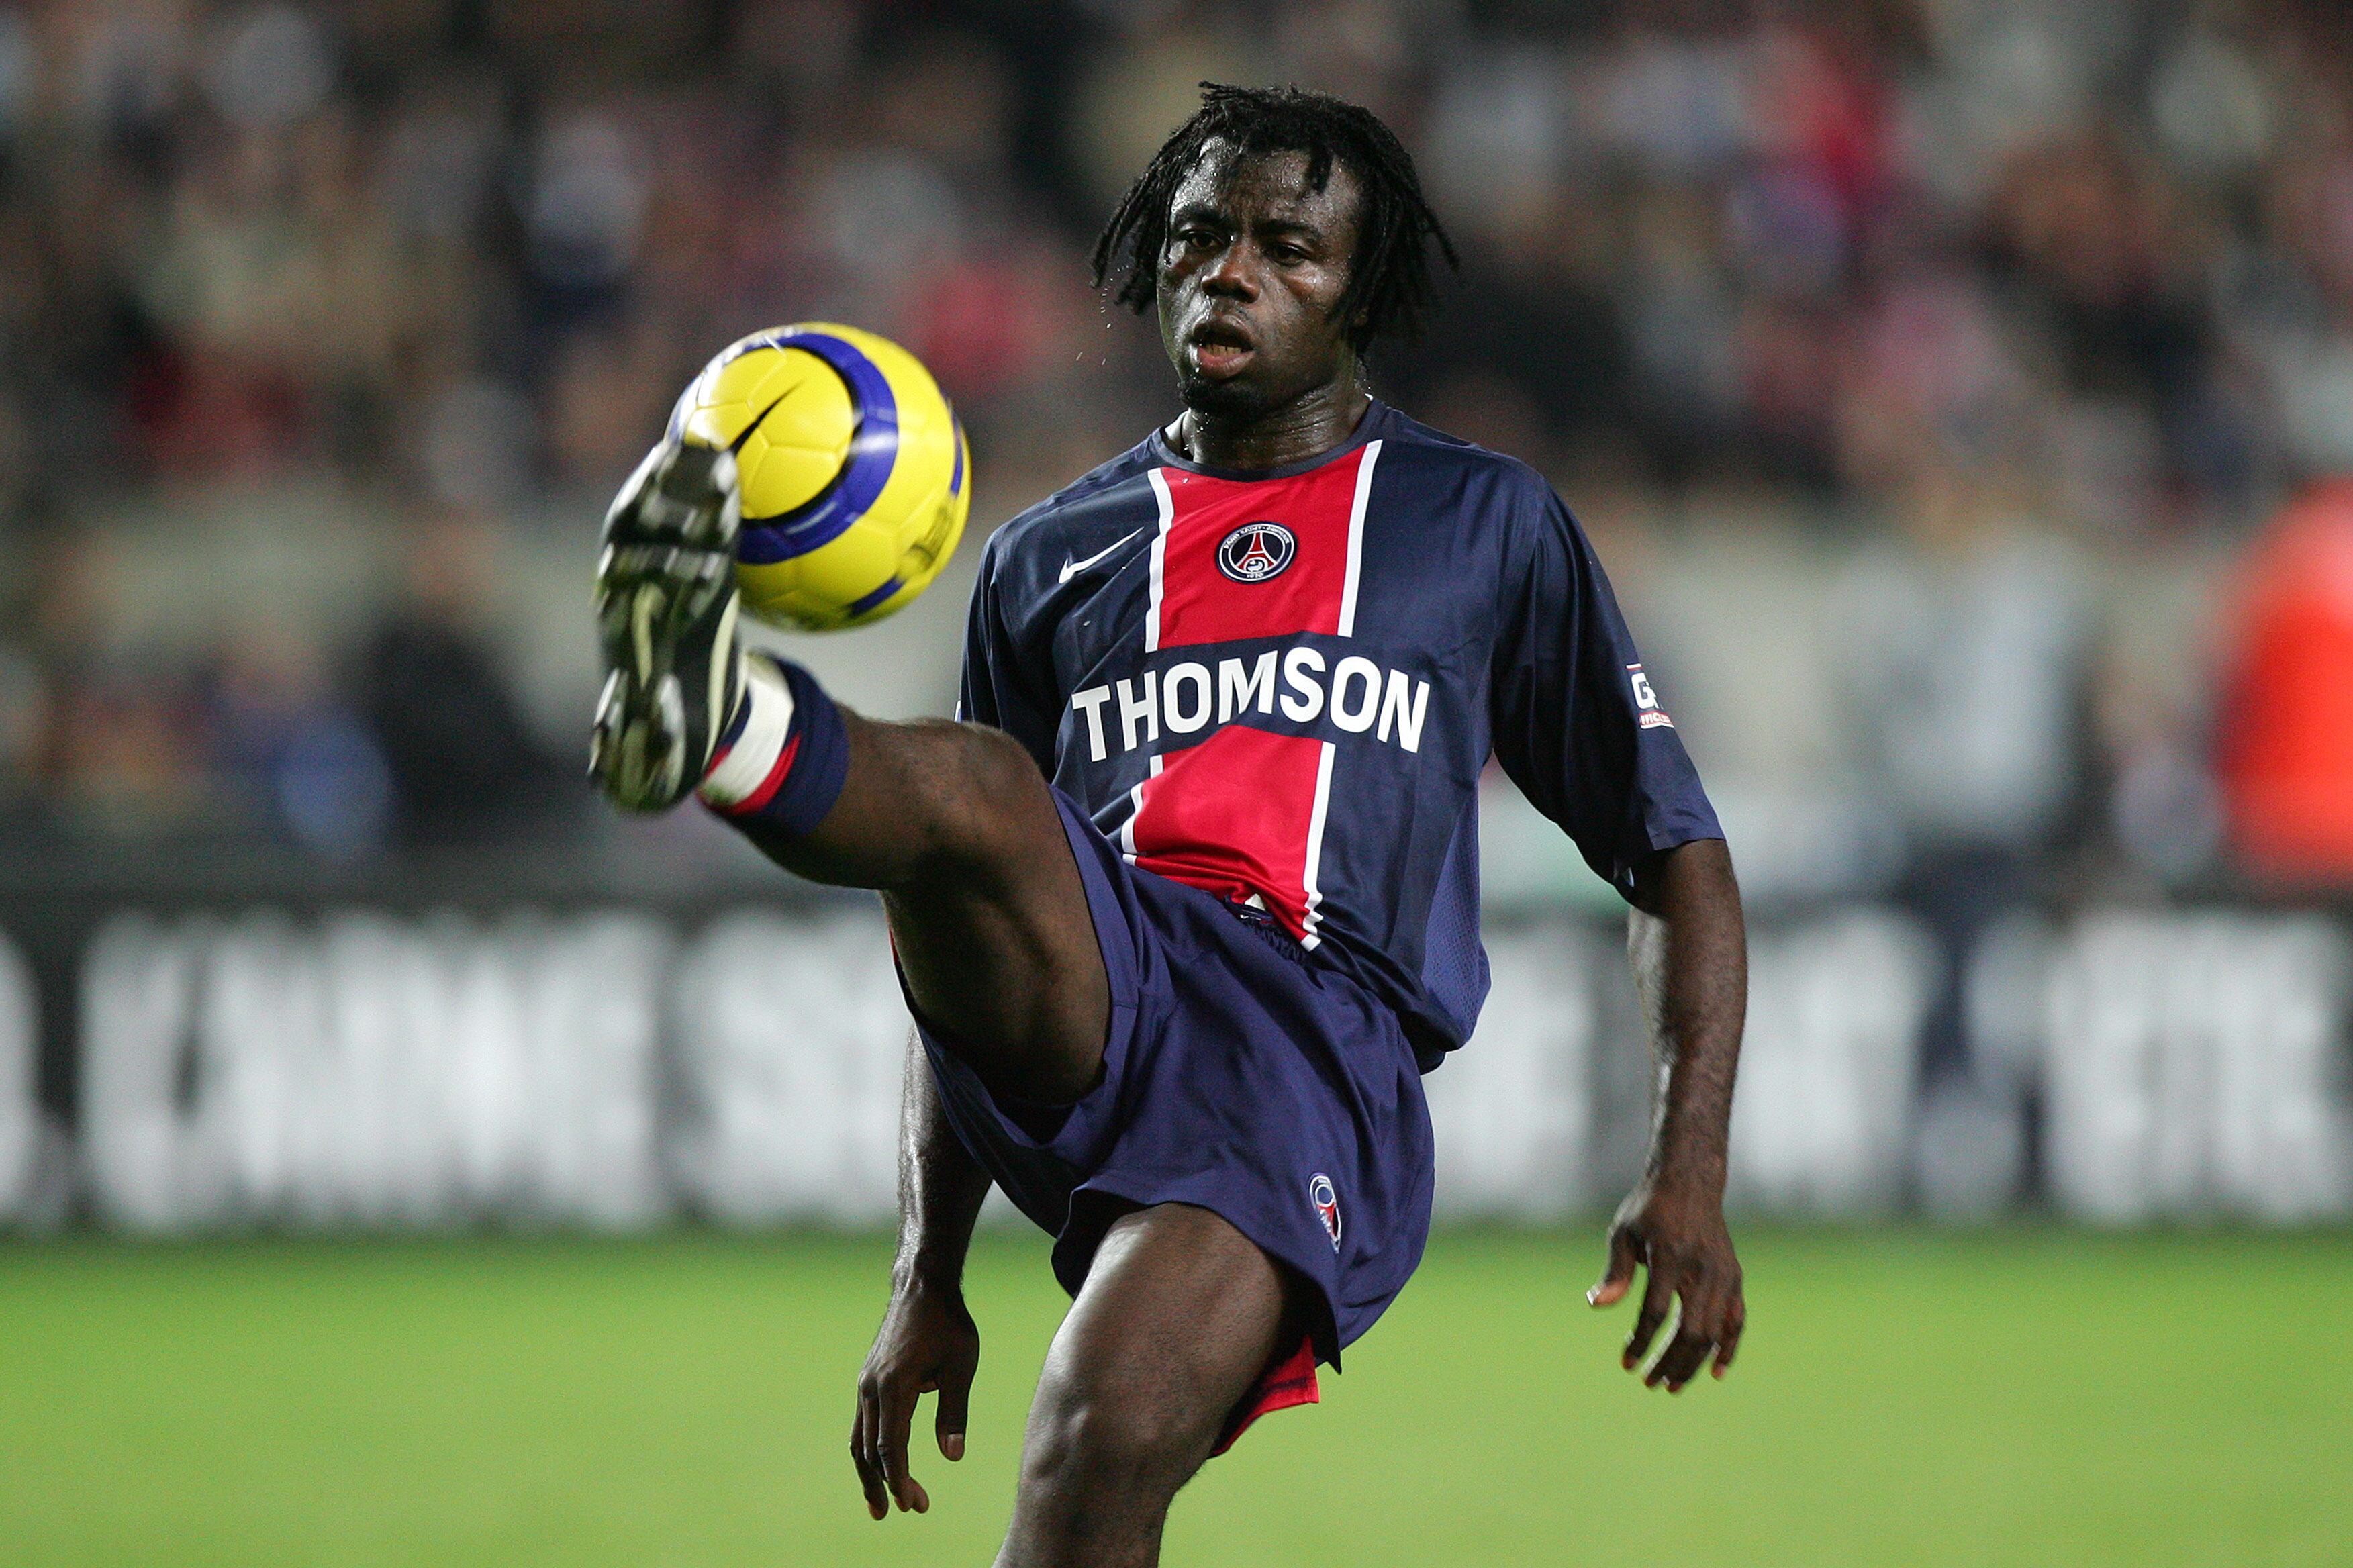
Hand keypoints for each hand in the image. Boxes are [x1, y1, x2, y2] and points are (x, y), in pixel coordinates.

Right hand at [850, 1274, 979, 1519]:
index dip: (899, 1478)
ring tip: (883, 1504)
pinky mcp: (868, 1381)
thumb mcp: (962, 1365)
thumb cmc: (948, 1324)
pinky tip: (880, 1467)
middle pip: (868, 1450)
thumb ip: (955, 1411)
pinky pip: (862, 1425)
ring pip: (859, 1440)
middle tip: (910, 1510)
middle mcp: (871, 1387)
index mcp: (894, 1385)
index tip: (910, 1503)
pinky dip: (868, 1451)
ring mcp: (865, 1384)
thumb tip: (952, 1456)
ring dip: (870, 1473)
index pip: (890, 1445)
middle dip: (885, 1484)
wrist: (921, 1287)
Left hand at [1587, 1177, 1743, 1391]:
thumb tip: (1596, 1305)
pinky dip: (1728, 1348)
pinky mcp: (1735, 1278)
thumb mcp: (1624, 1233)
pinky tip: (1714, 1372)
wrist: (1691, 1183)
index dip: (1641, 1343)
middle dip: (1669, 1363)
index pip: (1655, 1313)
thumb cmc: (1649, 1210)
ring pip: (1713, 1333)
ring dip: (1693, 1364)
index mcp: (1670, 1257)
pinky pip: (1736, 1321)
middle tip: (1649, 1383)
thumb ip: (1615, 1272)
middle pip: (1690, 1332)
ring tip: (1671, 1385)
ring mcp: (1724, 1275)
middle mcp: (1702, 1269)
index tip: (1626, 1364)